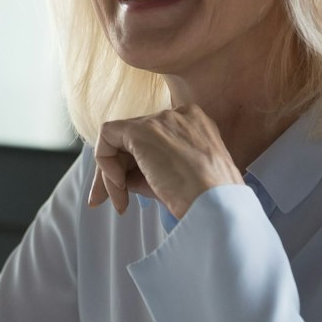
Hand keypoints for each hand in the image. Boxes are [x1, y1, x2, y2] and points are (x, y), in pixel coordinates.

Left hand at [88, 105, 241, 218]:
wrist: (215, 205)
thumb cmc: (204, 201)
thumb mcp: (179, 180)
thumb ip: (151, 170)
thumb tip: (120, 176)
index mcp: (195, 125)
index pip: (154, 141)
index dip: (137, 167)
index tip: (130, 191)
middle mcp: (179, 115)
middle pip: (135, 140)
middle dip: (118, 172)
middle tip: (115, 201)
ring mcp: (161, 120)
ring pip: (119, 140)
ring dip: (112, 176)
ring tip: (120, 202)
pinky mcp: (141, 130)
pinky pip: (107, 137)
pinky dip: (105, 162)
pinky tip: (119, 185)